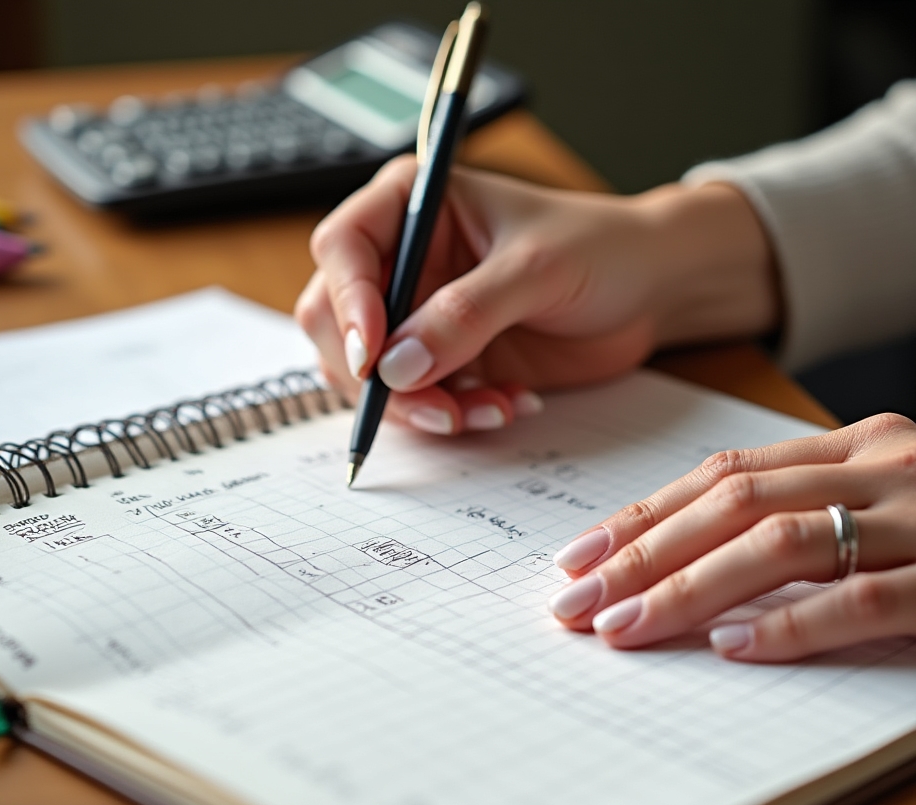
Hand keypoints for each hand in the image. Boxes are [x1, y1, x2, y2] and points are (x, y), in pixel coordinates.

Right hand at [295, 157, 777, 435]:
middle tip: (434, 407)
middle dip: (378, 375)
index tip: (375, 355)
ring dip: (418, 407)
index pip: (342, 249)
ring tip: (484, 410)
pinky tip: (505, 405)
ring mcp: (418, 315)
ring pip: (370, 374)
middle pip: (337, 321)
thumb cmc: (602, 248)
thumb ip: (465, 314)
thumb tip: (396, 367)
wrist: (651, 290)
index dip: (348, 303)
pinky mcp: (443, 360)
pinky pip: (417, 401)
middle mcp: (404, 260)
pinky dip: (452, 416)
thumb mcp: (536, 269)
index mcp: (413, 205)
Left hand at [548, 413, 915, 660]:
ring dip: (686, 589)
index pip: (724, 476)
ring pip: (779, 543)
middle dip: (642, 556)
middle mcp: (884, 466)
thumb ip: (801, 517)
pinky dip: (787, 624)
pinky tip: (727, 645)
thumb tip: (684, 565)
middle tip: (576, 602)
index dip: (643, 518)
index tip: (578, 558)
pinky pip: (861, 601)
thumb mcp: (881, 506)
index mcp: (857, 448)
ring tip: (623, 627)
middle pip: (734, 505)